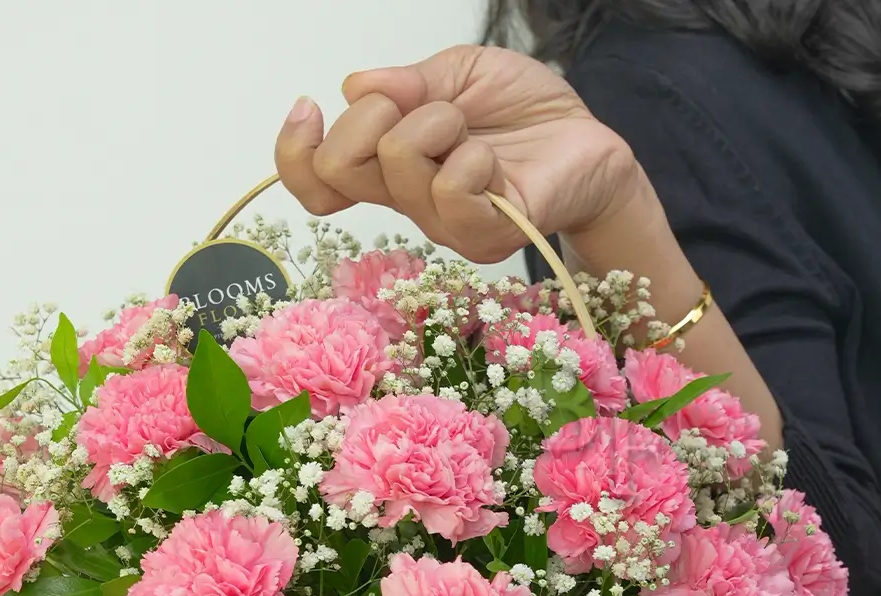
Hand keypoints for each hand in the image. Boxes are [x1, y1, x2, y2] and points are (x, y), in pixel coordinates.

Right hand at [274, 45, 643, 262]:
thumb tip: (354, 88)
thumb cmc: (521, 112)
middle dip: (371, 116)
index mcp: (387, 168)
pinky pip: (450, 190)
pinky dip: (470, 155)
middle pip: (337, 172)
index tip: (309, 107)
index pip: (314, 184)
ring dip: (438, 121)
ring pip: (396, 163)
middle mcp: (405, 203)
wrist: (586, 140)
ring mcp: (441, 225)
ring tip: (471, 128)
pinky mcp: (483, 235)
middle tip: (423, 109)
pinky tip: (492, 159)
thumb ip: (404, 84)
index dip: (294, 152)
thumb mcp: (457, 74)